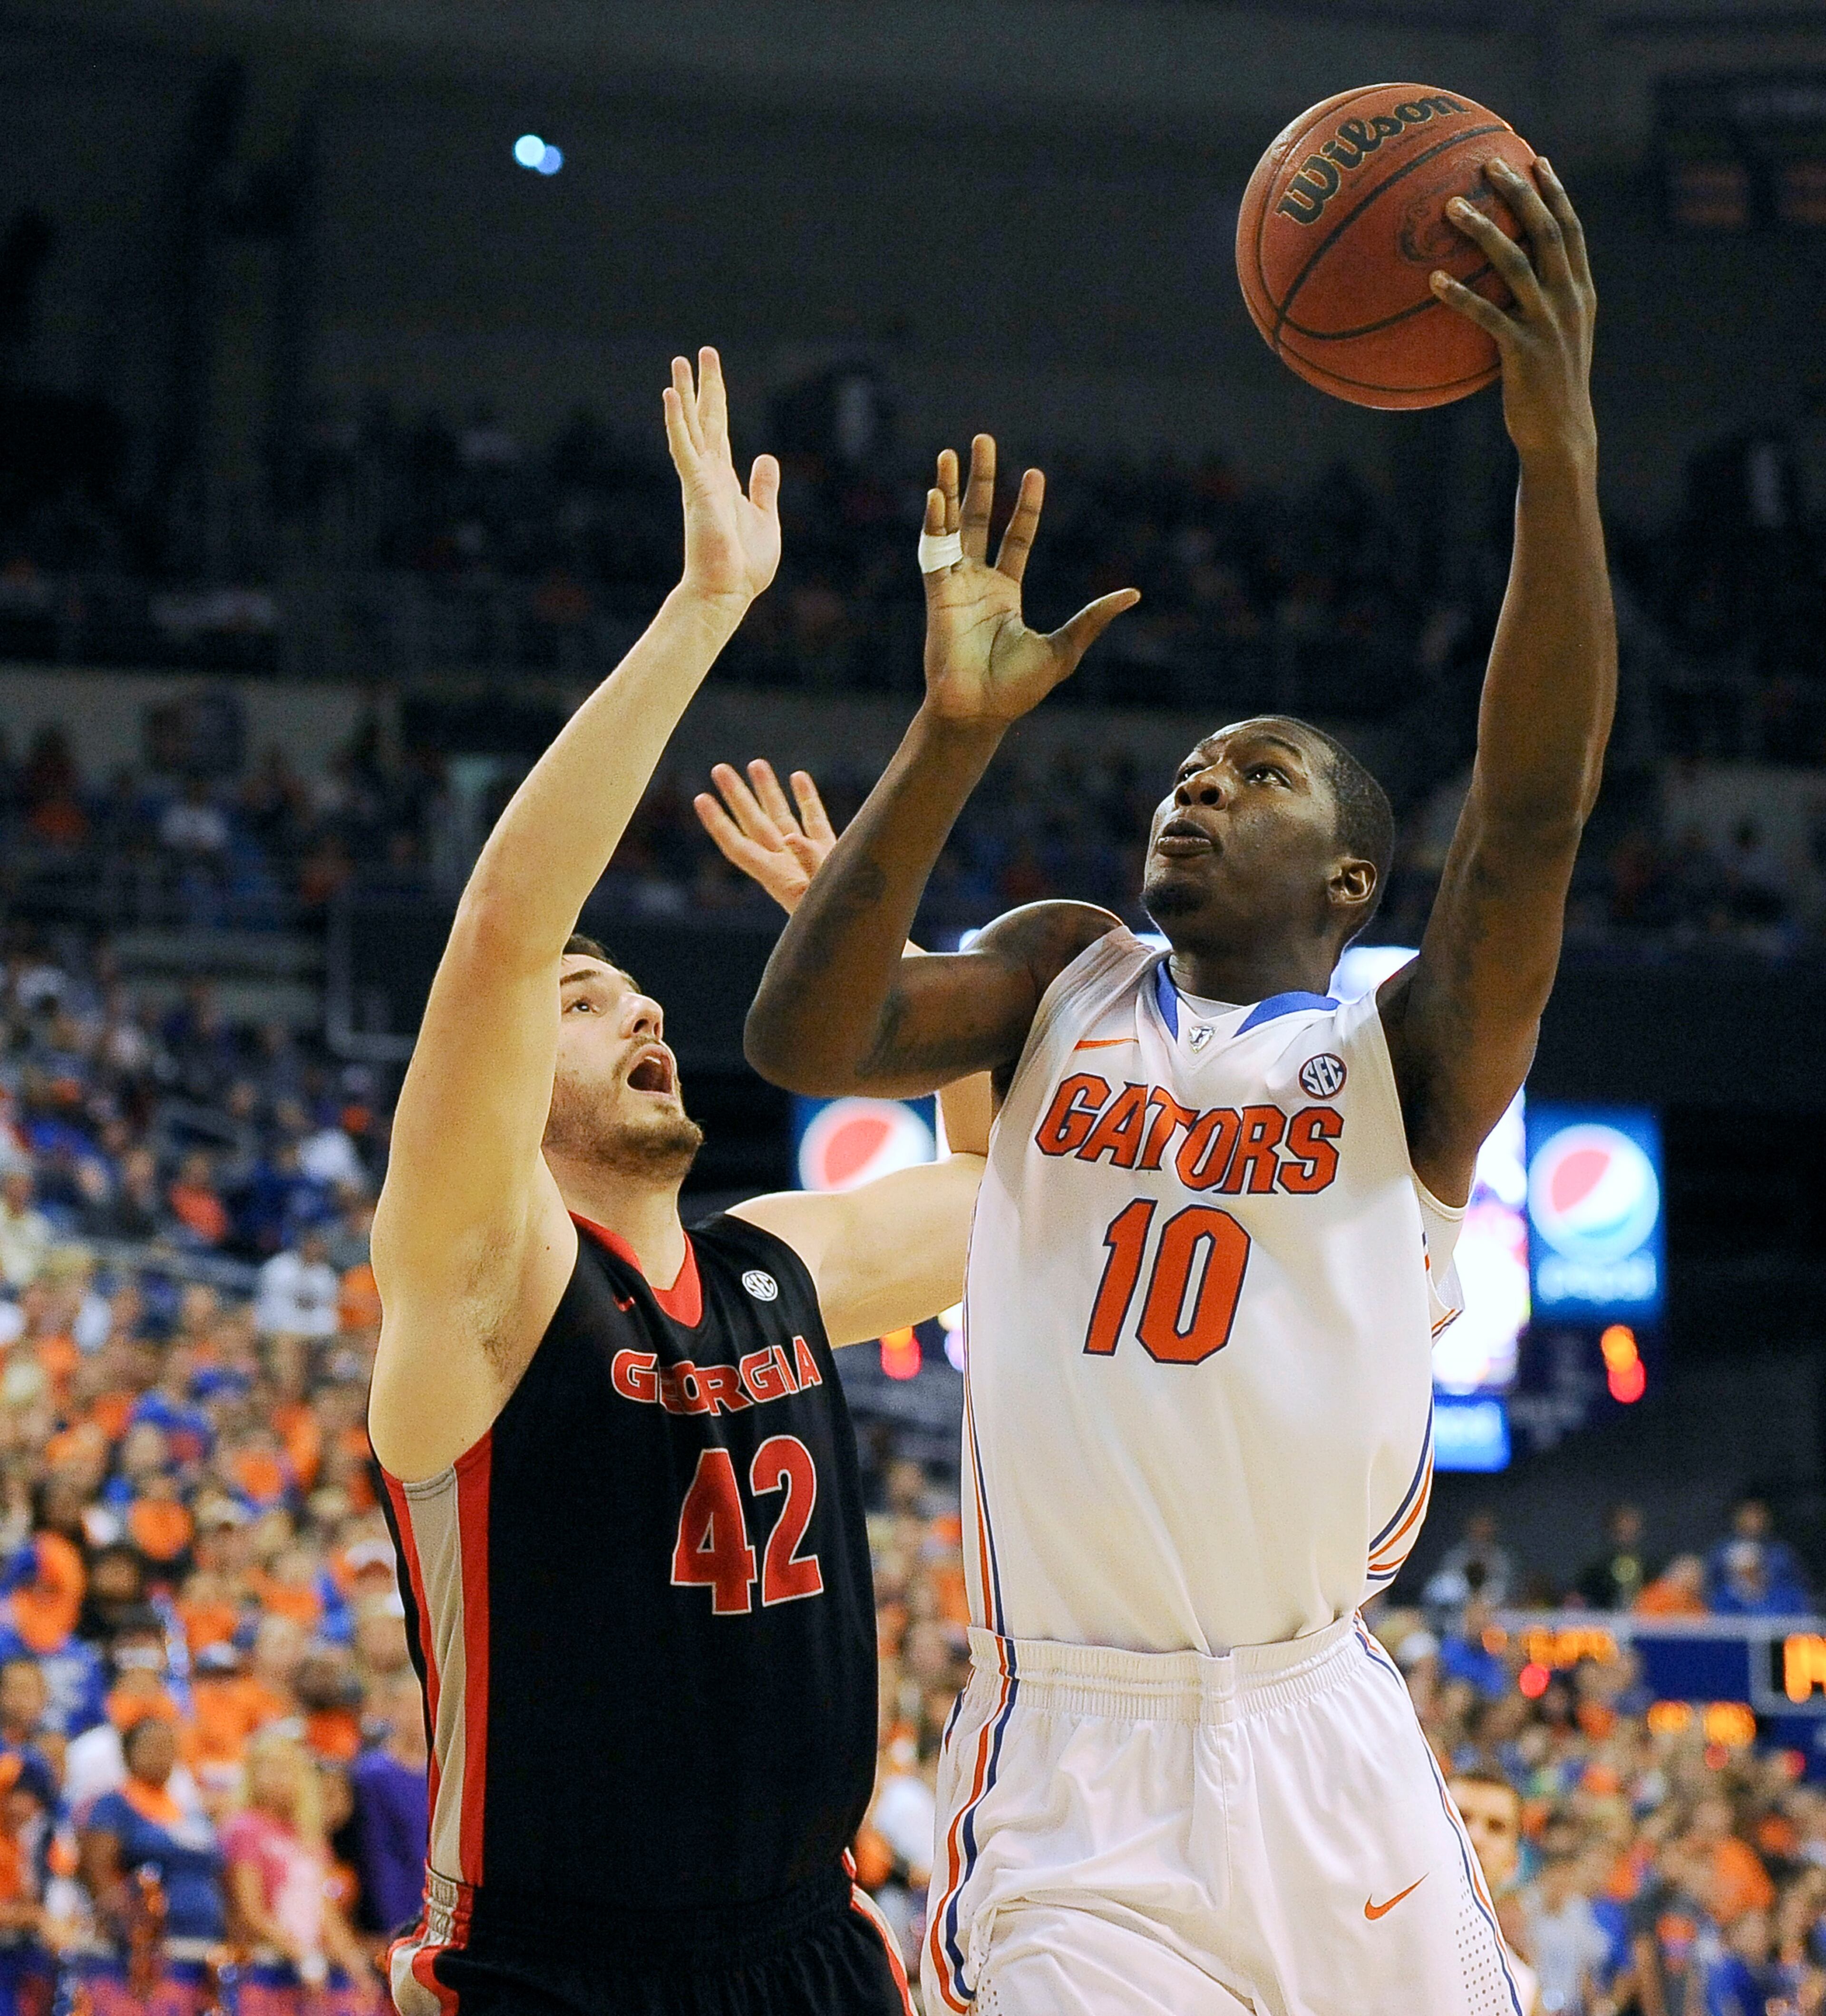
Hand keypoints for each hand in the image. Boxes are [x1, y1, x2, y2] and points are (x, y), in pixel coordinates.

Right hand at [662, 347, 781, 611]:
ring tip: (679, 361)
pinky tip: (670, 394)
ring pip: (689, 426)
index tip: (712, 373)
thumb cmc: (743, 566)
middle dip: (704, 386)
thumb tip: (766, 458)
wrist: (726, 593)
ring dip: (684, 393)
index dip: (716, 401)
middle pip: (705, 420)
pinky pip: (683, 446)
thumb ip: (764, 487)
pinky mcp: (695, 488)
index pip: (719, 431)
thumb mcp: (765, 519)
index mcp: (724, 481)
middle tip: (700, 352)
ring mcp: (698, 480)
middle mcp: (708, 474)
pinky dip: (676, 420)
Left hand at [693, 760, 836, 912]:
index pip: (739, 846)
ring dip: (768, 792)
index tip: (701, 798)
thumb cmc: (843, 921)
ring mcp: (807, 858)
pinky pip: (814, 821)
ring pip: (782, 818)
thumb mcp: (825, 893)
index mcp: (778, 878)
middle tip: (720, 768)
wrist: (865, 935)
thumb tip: (791, 834)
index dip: (718, 823)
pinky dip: (807, 798)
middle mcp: (787, 866)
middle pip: (755, 825)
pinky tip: (797, 776)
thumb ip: (810, 861)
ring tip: (756, 764)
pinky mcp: (830, 854)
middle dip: (737, 796)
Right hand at [920, 436, 1137, 726]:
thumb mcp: (1065, 648)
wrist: (980, 711)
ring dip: (948, 489)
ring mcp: (955, 585)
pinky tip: (934, 493)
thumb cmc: (1018, 689)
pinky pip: (933, 551)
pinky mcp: (936, 594)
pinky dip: (933, 522)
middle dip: (981, 480)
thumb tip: (1134, 594)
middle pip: (979, 518)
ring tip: (948, 453)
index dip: (1025, 506)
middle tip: (981, 440)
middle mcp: (978, 582)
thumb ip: (1093, 618)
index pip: (1016, 537)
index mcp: (1005, 592)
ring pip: (951, 526)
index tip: (1034, 473)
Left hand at [1432, 156, 1596, 466]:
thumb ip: (1539, 305)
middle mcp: (1569, 299)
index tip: (1536, 159)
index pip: (1570, 229)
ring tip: (1451, 206)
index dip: (1555, 192)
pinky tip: (1432, 280)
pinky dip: (1461, 296)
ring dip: (1483, 232)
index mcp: (1580, 291)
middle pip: (1546, 232)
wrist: (1561, 433)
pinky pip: (1487, 316)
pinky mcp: (1524, 352)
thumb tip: (1502, 281)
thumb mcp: (1554, 338)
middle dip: (1520, 193)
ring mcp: (1548, 324)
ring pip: (1516, 265)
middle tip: (1490, 162)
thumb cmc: (1547, 387)